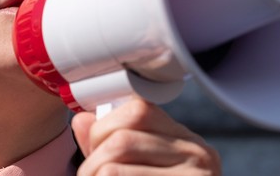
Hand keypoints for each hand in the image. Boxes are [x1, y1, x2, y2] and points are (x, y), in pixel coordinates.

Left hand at [71, 98, 220, 174]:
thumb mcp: (141, 168)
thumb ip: (110, 144)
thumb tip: (82, 119)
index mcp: (186, 141)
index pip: (137, 110)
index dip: (104, 128)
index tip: (97, 148)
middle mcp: (197, 156)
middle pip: (121, 141)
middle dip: (92, 162)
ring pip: (112, 171)